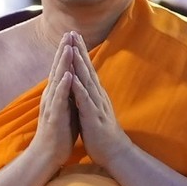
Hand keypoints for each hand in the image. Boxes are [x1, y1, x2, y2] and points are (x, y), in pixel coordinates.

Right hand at [25, 35, 80, 179]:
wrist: (48, 155)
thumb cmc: (59, 133)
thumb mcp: (65, 108)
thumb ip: (68, 94)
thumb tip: (74, 80)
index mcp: (56, 94)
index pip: (61, 69)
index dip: (66, 52)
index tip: (73, 35)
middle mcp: (51, 96)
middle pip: (57, 69)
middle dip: (64, 50)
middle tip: (69, 32)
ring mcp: (51, 106)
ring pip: (57, 80)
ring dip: (62, 63)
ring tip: (68, 47)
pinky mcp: (54, 117)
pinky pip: (59, 99)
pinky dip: (63, 86)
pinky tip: (67, 75)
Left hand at [62, 35, 131, 168]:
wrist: (114, 152)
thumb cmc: (101, 132)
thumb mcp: (93, 109)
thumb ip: (89, 96)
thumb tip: (84, 84)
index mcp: (95, 94)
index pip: (87, 69)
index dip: (80, 52)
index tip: (73, 36)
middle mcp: (97, 96)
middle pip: (87, 69)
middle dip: (79, 51)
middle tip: (73, 32)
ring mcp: (96, 105)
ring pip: (87, 81)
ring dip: (80, 65)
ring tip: (72, 48)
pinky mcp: (93, 117)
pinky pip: (85, 101)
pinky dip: (79, 89)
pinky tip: (74, 78)